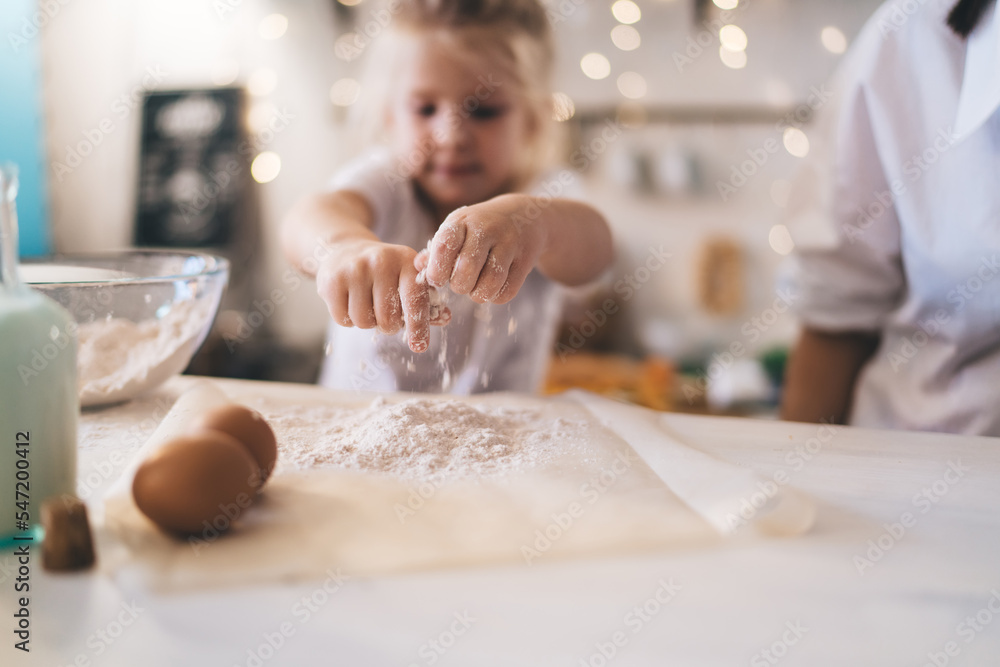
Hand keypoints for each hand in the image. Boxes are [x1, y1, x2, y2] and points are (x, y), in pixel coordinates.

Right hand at [315, 240, 449, 352]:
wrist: (344, 250)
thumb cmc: (383, 272)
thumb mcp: (405, 278)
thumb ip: (424, 301)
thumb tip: (445, 318)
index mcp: (406, 260)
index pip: (414, 299)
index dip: (418, 326)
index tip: (420, 347)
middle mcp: (381, 260)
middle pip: (387, 319)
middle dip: (387, 325)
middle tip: (384, 313)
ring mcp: (354, 268)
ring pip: (364, 322)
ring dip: (366, 322)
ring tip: (365, 303)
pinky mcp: (332, 279)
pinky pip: (343, 319)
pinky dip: (347, 318)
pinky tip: (349, 300)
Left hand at [422, 194, 546, 303]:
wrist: (525, 216)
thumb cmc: (479, 229)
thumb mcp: (457, 230)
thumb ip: (437, 250)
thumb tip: (418, 268)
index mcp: (462, 220)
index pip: (444, 247)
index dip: (437, 271)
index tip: (438, 279)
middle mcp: (486, 229)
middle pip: (466, 270)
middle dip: (459, 286)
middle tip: (460, 283)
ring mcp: (509, 244)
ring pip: (489, 283)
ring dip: (478, 294)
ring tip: (475, 288)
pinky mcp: (525, 260)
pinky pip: (507, 291)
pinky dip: (496, 297)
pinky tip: (492, 288)